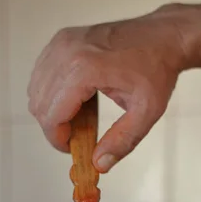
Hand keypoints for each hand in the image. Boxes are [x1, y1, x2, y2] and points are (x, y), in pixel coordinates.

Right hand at [28, 7, 190, 171]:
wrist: (164, 36)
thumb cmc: (157, 69)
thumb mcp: (146, 112)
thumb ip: (122, 141)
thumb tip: (99, 165)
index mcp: (83, 69)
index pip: (50, 115)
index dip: (58, 140)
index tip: (74, 149)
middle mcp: (66, 52)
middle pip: (39, 104)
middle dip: (55, 128)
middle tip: (80, 136)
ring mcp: (62, 43)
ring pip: (35, 90)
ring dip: (52, 111)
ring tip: (80, 118)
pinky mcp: (62, 40)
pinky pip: (41, 75)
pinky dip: (52, 93)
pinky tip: (77, 100)